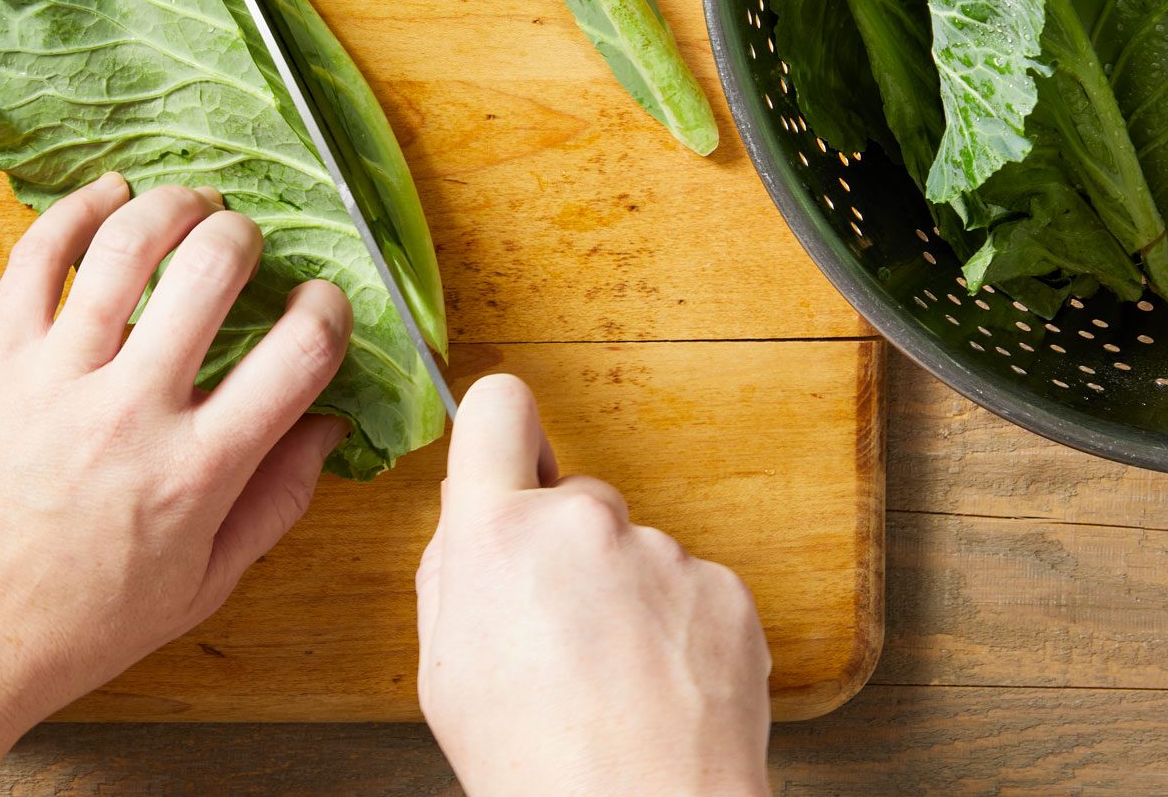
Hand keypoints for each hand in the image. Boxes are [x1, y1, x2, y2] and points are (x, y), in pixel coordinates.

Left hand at [0, 174, 352, 795]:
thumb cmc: (75, 630)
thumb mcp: (200, 588)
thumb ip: (275, 504)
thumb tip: (328, 429)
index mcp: (197, 472)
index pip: (300, 353)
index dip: (329, 309)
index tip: (321, 304)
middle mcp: (132, 412)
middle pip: (214, 269)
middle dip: (245, 236)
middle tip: (245, 244)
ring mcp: (57, 379)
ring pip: (126, 245)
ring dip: (171, 204)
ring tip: (189, 203)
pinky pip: (37, 260)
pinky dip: (75, 211)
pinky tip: (105, 196)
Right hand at [416, 375, 771, 795]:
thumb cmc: (533, 764)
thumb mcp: (444, 668)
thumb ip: (453, 569)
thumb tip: (471, 512)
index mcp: (497, 531)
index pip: (499, 406)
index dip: (502, 427)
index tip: (511, 452)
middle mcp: (583, 520)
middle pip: (574, 495)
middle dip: (567, 545)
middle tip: (561, 628)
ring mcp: (661, 550)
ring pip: (636, 550)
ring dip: (627, 593)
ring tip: (616, 679)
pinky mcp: (724, 587)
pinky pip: (691, 588)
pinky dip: (679, 627)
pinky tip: (661, 688)